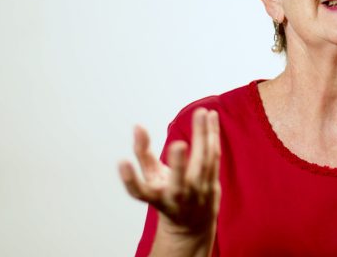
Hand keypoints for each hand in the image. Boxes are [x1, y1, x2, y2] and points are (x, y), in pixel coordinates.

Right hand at [119, 108, 221, 235]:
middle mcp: (177, 197)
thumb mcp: (150, 179)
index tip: (122, 163)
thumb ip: (142, 152)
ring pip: (202, 164)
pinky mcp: (213, 183)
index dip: (129, 179)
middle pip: (179, 182)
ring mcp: (198, 192)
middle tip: (178, 144)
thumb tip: (137, 126)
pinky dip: (213, 134)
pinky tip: (212, 115)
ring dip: (203, 136)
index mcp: (156, 197)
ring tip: (202, 112)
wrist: (191, 225)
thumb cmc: (165, 196)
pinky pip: (214, 156)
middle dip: (178, 164)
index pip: (139, 192)